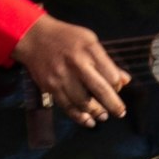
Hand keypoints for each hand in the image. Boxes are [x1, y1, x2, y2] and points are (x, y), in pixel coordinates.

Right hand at [15, 13, 129, 127]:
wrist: (32, 37)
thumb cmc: (66, 37)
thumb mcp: (90, 41)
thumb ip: (106, 61)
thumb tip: (125, 81)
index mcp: (89, 50)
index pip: (111, 75)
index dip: (117, 86)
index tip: (117, 88)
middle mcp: (76, 64)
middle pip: (100, 90)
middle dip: (113, 105)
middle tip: (120, 113)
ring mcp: (61, 77)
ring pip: (83, 102)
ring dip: (96, 112)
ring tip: (103, 116)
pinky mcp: (49, 86)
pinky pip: (66, 106)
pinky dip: (78, 117)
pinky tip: (88, 121)